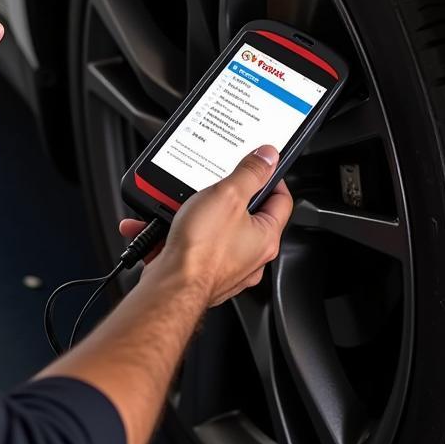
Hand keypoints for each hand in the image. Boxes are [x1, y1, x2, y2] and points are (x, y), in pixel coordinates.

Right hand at [119, 145, 292, 307]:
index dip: (270, 178)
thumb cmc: (201, 251)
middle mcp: (251, 256)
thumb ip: (250, 173)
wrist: (170, 287)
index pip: (281, 200)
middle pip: (246, 215)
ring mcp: (227, 267)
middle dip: (224, 197)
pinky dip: (178, 234)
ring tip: (181, 207)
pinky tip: (164, 228)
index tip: (257, 166)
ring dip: (196, 215)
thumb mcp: (228, 195)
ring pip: (215, 230)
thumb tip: (268, 156)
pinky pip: (194, 246)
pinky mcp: (203, 274)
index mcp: (266, 237)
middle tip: (212, 186)